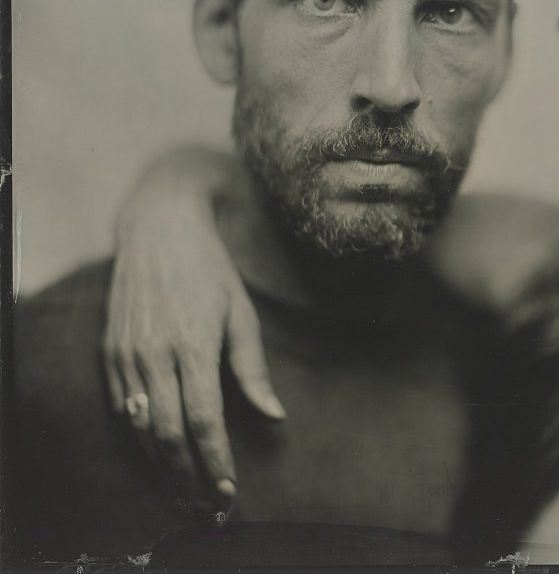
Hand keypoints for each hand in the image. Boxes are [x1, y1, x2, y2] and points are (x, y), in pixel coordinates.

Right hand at [102, 148, 284, 511]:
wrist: (158, 229)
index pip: (205, 421)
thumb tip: (274, 415)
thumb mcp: (242, 312)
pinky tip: (157, 454)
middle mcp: (154, 355)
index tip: (230, 490)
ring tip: (185, 490)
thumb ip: (254, 369)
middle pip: (168, 435)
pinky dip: (139, 438)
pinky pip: (121, 408)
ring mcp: (126, 355)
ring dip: (162, 466)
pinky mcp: (109, 352)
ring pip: (139, 428)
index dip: (216, 462)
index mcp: (194, 346)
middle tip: (208, 503)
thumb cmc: (210, 269)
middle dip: (189, 476)